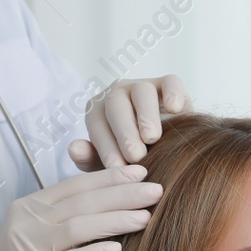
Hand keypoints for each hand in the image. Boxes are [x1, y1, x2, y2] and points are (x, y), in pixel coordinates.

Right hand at [0, 165, 161, 250]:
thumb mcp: (32, 236)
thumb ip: (59, 217)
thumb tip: (104, 203)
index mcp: (28, 206)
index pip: (74, 184)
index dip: (109, 177)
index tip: (141, 172)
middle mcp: (26, 221)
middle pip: (82, 200)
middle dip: (122, 193)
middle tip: (156, 190)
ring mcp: (28, 247)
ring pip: (78, 226)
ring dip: (115, 220)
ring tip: (146, 218)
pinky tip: (118, 250)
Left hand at [70, 74, 191, 169]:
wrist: (166, 147)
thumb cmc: (130, 155)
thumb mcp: (110, 161)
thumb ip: (90, 159)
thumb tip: (74, 149)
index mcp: (98, 111)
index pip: (97, 125)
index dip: (105, 146)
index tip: (116, 167)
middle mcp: (117, 94)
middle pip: (116, 106)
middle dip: (125, 132)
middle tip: (135, 156)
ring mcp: (143, 86)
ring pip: (142, 93)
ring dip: (146, 115)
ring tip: (152, 138)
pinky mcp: (168, 84)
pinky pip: (170, 83)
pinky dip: (173, 93)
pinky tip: (176, 109)